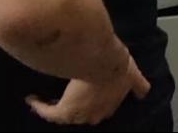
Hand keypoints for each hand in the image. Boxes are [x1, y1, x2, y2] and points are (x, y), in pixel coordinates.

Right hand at [27, 53, 149, 125]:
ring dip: (57, 108)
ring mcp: (82, 113)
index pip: (106, 109)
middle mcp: (99, 113)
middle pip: (87, 115)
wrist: (105, 62)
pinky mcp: (65, 111)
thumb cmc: (118, 62)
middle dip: (79, 107)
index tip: (90, 97)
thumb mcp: (131, 73)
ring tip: (47, 101)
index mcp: (114, 103)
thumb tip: (145, 92)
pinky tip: (32, 99)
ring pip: (67, 115)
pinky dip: (40, 107)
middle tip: (68, 99)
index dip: (98, 103)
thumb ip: (138, 84)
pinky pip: (49, 113)